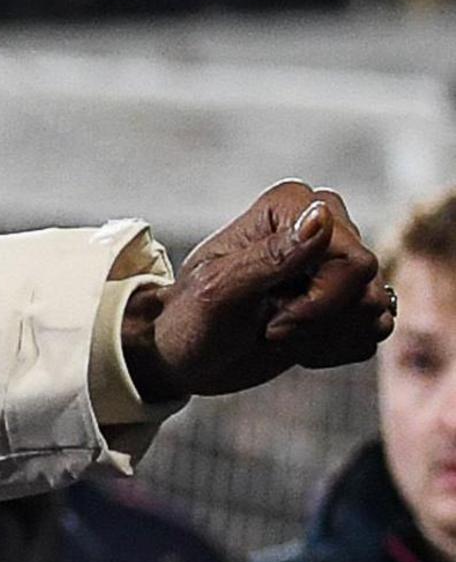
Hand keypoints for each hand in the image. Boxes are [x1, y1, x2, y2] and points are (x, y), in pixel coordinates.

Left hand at [129, 182, 393, 403]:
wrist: (185, 356)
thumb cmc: (190, 319)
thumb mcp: (222, 289)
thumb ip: (273, 254)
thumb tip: (322, 216)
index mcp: (292, 206)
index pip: (353, 259)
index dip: (320, 300)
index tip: (273, 316)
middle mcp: (323, 225)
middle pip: (367, 284)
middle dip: (320, 320)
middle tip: (272, 328)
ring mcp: (337, 262)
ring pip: (375, 307)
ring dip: (325, 336)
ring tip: (279, 332)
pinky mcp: (346, 298)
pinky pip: (375, 329)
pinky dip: (335, 348)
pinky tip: (297, 344)